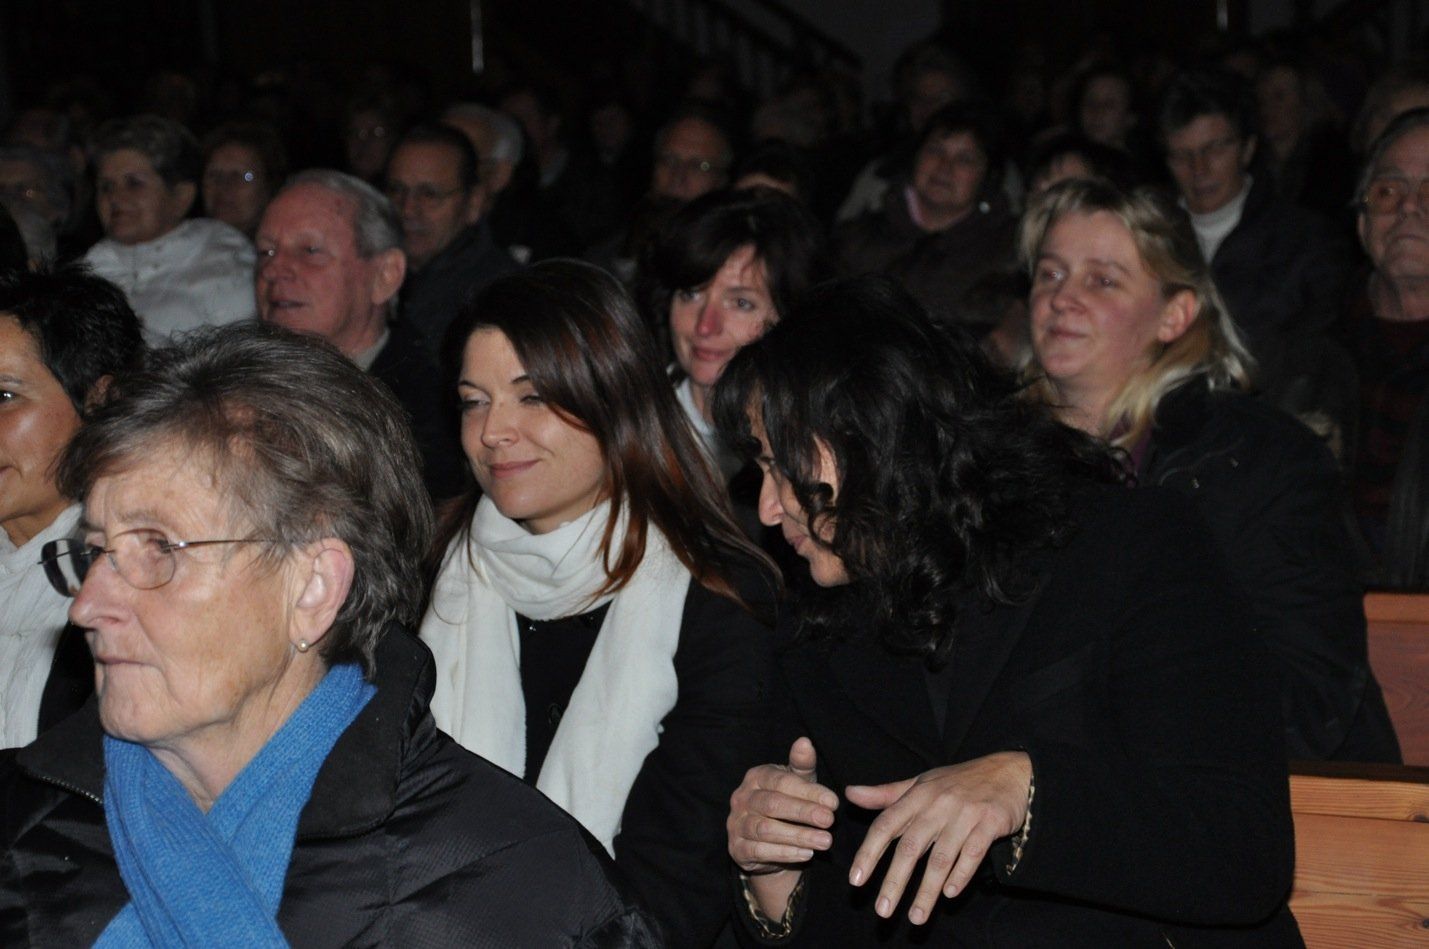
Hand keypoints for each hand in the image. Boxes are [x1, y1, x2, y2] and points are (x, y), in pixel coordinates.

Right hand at [728, 737, 838, 874]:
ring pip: (766, 830)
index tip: (833, 802)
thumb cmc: (787, 802)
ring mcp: (736, 824)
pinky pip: (760, 851)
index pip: (782, 782)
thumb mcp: (797, 782)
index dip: (808, 792)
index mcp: (756, 777)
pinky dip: (785, 853)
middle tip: (829, 821)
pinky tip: (807, 854)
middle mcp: (741, 798)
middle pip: (773, 805)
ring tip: (825, 841)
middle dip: (803, 813)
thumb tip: (804, 741)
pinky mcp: (737, 849)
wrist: (768, 841)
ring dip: (798, 836)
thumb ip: (802, 764)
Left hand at [844, 751, 1031, 925]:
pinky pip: (973, 853)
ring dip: (927, 891)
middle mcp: (938, 803)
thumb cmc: (959, 781)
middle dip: (894, 882)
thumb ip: (886, 794)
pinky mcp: (991, 822)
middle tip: (882, 912)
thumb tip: (849, 794)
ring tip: (916, 917)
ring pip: (941, 857)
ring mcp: (965, 813)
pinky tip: (950, 894)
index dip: (868, 853)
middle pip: (910, 847)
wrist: (1010, 771)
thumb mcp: (921, 782)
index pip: (885, 825)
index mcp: (917, 794)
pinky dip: (961, 874)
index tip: (855, 880)